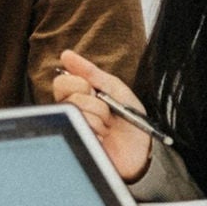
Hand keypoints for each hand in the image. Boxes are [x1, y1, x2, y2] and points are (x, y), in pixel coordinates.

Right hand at [53, 48, 152, 182]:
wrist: (144, 150)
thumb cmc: (129, 122)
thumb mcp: (114, 89)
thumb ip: (91, 71)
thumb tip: (67, 55)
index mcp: (77, 98)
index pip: (62, 83)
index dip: (82, 85)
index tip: (97, 93)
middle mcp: (71, 114)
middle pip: (71, 98)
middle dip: (97, 105)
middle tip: (107, 115)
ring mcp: (74, 131)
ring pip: (79, 114)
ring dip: (101, 121)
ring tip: (108, 129)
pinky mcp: (78, 146)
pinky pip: (82, 131)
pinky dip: (99, 134)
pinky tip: (103, 140)